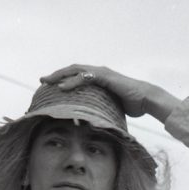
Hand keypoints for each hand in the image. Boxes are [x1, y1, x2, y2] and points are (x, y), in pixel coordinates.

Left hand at [39, 64, 177, 119]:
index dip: (63, 79)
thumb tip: (91, 119)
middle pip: (72, 70)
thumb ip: (100, 107)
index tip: (50, 86)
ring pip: (75, 71)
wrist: (146, 99)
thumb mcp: (110, 105)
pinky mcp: (105, 76)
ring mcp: (101, 73)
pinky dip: (72, 81)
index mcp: (99, 78)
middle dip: (56, 75)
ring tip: (47, 82)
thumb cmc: (132, 104)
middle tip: (42, 81)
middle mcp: (98, 72)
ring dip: (60, 76)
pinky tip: (62, 87)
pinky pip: (85, 77)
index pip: (77, 75)